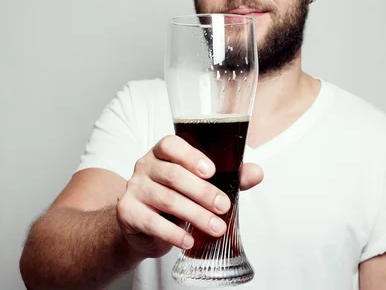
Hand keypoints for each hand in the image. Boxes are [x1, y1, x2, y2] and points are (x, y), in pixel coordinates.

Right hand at [115, 135, 262, 258]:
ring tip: (216, 228)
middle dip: (203, 192)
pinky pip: (152, 222)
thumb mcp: (199, 184)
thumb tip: (257, 173)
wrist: (141, 224)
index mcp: (162, 153)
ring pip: (166, 199)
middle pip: (173, 175)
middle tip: (224, 206)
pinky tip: (189, 240)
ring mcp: (134, 189)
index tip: (211, 171)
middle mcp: (145, 166)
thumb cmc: (174, 197)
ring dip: (195, 215)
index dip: (190, 156)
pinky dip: (173, 233)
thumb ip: (228, 177)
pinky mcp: (128, 212)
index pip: (170, 145)